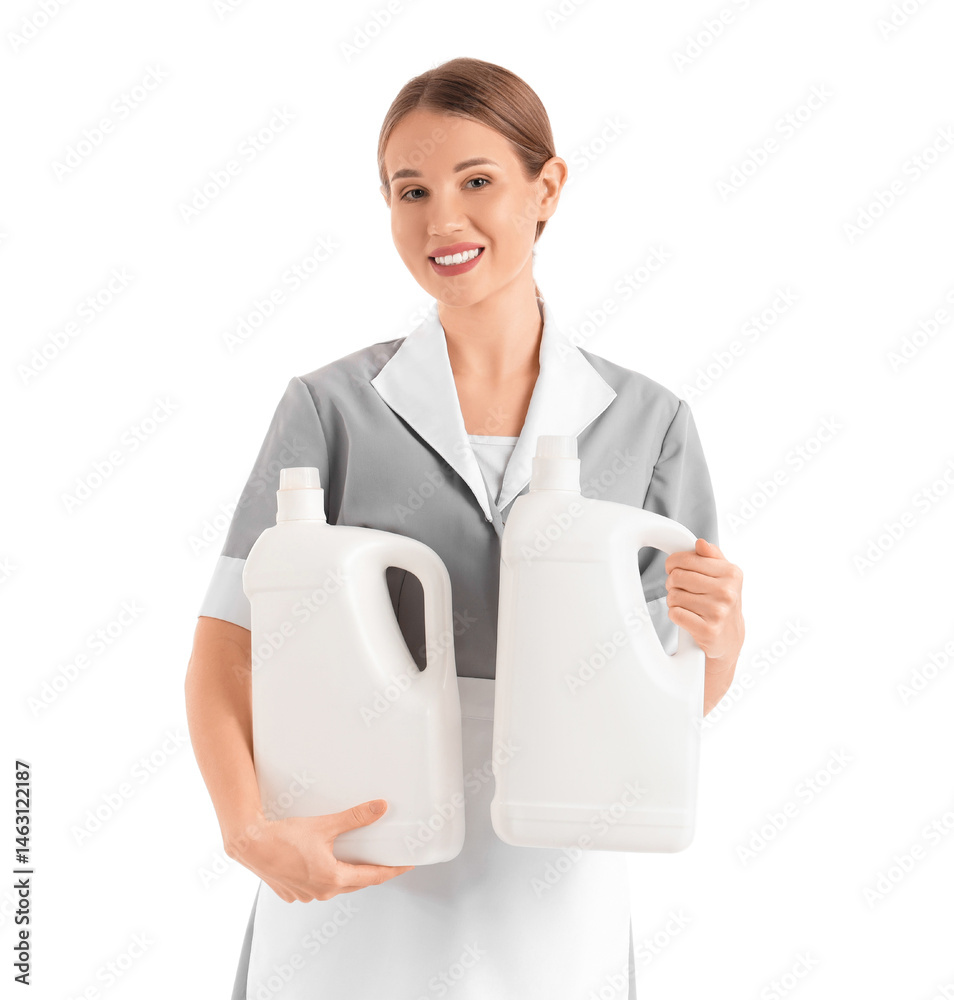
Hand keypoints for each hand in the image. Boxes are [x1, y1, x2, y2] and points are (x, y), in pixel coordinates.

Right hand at [223, 799, 414, 902]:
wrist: (250, 844)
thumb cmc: (284, 837)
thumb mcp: (325, 824)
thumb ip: (355, 817)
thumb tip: (380, 808)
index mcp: (332, 878)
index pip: (372, 877)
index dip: (391, 870)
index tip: (406, 866)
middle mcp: (320, 892)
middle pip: (355, 883)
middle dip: (371, 873)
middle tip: (385, 862)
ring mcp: (304, 895)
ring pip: (334, 886)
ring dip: (346, 875)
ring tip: (354, 860)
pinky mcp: (291, 893)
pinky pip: (315, 887)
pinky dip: (324, 876)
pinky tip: (323, 864)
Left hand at [664, 538, 743, 664]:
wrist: (730, 638)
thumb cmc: (723, 603)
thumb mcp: (725, 576)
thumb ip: (712, 556)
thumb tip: (700, 543)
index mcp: (731, 574)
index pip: (687, 559)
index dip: (673, 562)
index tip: (672, 567)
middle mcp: (727, 592)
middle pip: (677, 576)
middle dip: (673, 582)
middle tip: (680, 588)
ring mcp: (718, 612)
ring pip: (674, 596)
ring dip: (674, 600)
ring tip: (686, 604)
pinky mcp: (708, 630)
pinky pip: (675, 614)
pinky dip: (675, 614)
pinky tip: (687, 616)